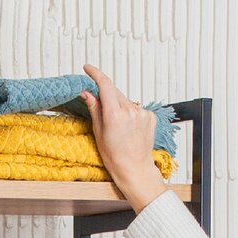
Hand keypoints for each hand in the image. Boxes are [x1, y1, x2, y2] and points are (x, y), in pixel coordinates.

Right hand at [82, 65, 167, 211]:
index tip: (88, 68)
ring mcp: (142, 112)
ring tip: (118, 128)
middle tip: (102, 114)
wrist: (135, 169)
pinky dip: (130, 114)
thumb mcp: (99, 133)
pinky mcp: (150, 116)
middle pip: (115, 93)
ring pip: (126, 101)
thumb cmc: (115, 157)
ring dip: (119, 107)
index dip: (95, 73)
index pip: (105, 85)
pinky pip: (136, 109)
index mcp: (114, 115)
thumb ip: (95, 109)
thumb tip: (87, 92)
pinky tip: (129, 129)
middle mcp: (130, 110)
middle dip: (107, 97)